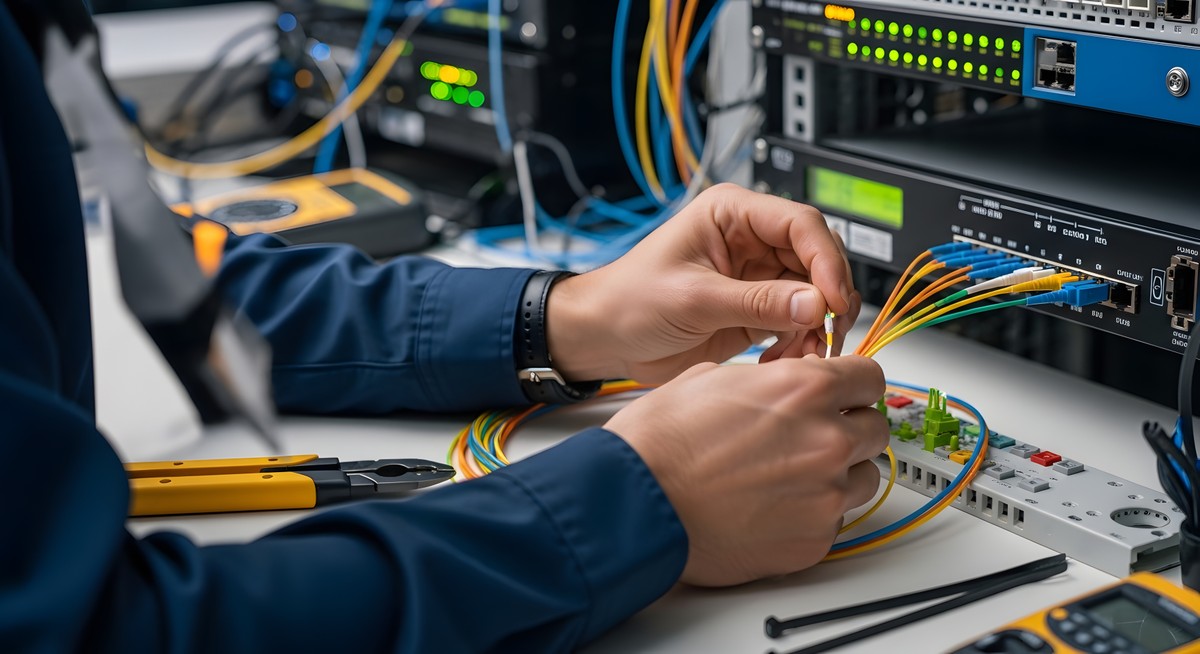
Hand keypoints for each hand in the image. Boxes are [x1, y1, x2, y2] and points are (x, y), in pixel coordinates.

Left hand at [546, 184, 860, 383]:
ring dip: (818, 324)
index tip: (835, 299)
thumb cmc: (630, 301)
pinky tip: (784, 360)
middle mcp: (751, 240)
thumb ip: (757, 302)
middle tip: (830, 332)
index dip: (826, 259)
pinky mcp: (757, 309)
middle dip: (829, 296)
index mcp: (732, 214)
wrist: (605, 338)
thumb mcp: (693, 299)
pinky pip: (798, 321)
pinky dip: (801, 342)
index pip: (800, 224)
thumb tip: (815, 304)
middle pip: (817, 258)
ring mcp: (757, 276)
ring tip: (805, 353)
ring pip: (814, 293)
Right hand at [604, 355, 887, 586]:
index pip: (870, 378)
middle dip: (849, 428)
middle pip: (875, 429)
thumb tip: (789, 383)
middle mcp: (825, 441)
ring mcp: (824, 495)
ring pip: (862, 479)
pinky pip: (834, 522)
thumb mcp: (713, 378)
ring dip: (837, 473)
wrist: (634, 503)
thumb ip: (771, 380)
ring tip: (786, 476)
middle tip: (811, 435)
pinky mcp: (813, 541)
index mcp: (805, 390)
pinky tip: (770, 506)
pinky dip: (811, 513)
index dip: (852, 385)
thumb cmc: (659, 443)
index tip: (842, 394)